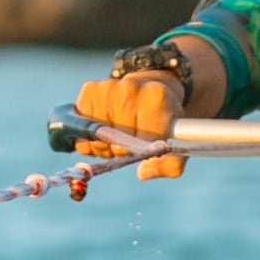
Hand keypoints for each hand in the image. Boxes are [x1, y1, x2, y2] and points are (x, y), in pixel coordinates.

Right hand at [74, 70, 188, 182]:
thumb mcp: (177, 143)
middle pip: (115, 140)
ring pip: (96, 136)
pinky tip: (103, 127)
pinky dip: (90, 135)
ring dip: (103, 144)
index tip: (144, 146)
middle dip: (120, 149)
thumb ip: (170, 165)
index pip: (140, 141)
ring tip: (116, 134)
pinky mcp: (90, 89)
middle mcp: (130, 88)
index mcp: (156, 98)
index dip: (139, 151)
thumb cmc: (162, 121)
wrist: (150, 91)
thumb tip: (143, 172)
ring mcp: (108, 87)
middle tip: (129, 141)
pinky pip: (82, 127)